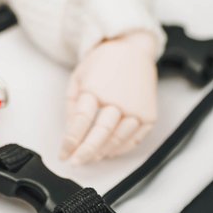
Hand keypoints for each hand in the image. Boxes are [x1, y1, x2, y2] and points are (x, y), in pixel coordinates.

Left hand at [60, 30, 158, 164]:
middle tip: (76, 163)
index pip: (81, 121)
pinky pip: (135, 140)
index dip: (71, 141)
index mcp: (95, 88)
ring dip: (103, 152)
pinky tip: (109, 151)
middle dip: (86, 152)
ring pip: (118, 140)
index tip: (64, 153)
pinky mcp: (149, 116)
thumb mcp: (78, 76)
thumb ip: (72, 104)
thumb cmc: (102, 63)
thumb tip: (71, 131)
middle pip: (101, 134)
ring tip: (90, 157)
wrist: (133, 50)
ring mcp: (136, 109)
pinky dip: (121, 149)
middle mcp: (117, 100)